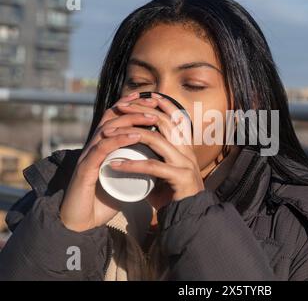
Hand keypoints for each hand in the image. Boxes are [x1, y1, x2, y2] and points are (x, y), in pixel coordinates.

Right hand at [60, 92, 159, 231]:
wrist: (79, 223)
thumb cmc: (100, 202)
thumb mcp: (122, 181)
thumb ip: (134, 171)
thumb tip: (156, 165)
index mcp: (101, 147)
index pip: (115, 119)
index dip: (131, 106)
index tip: (152, 101)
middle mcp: (93, 147)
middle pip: (112, 117)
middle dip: (134, 108)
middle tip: (154, 104)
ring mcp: (88, 156)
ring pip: (108, 129)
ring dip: (131, 121)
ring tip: (151, 118)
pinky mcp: (85, 169)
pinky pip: (102, 149)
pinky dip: (120, 140)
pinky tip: (135, 136)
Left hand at [105, 94, 203, 210]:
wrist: (191, 217)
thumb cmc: (174, 196)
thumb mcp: (164, 173)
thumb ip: (154, 160)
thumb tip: (135, 152)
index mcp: (185, 148)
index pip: (177, 119)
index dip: (163, 104)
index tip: (147, 95)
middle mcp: (187, 152)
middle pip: (165, 122)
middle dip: (141, 111)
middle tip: (121, 108)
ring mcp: (185, 164)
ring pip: (158, 140)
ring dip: (131, 134)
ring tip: (110, 135)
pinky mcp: (181, 178)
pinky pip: (153, 167)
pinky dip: (133, 165)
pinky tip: (116, 164)